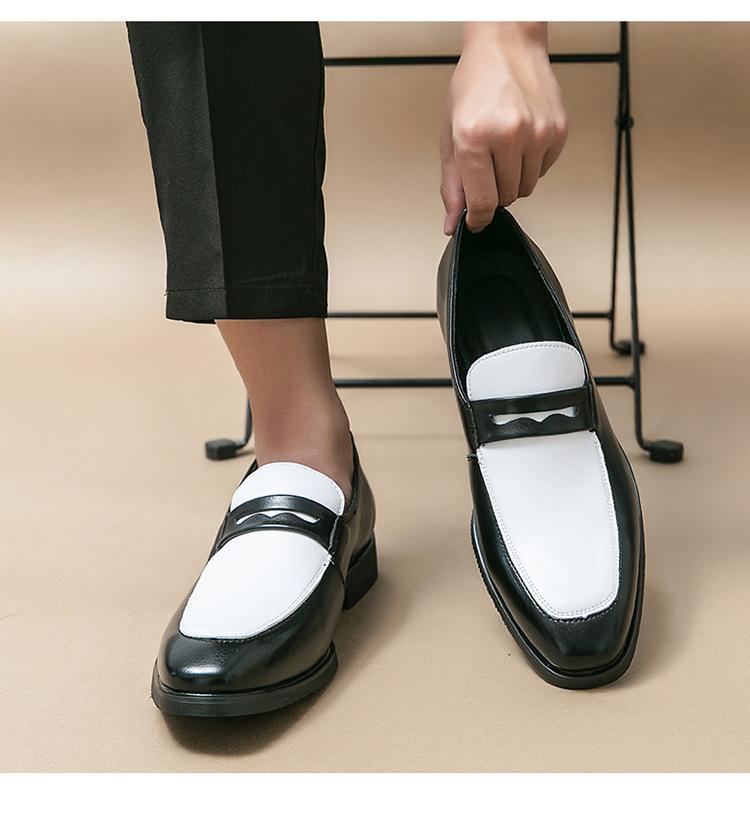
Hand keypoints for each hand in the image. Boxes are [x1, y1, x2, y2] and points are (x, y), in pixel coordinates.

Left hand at [441, 22, 567, 234]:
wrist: (506, 46)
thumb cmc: (475, 85)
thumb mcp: (451, 135)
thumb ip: (452, 185)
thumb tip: (453, 223)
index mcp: (474, 137)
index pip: (483, 202)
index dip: (478, 218)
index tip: (475, 222)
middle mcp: (508, 134)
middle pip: (506, 198)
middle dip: (494, 190)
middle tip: (486, 164)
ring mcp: (537, 132)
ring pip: (526, 188)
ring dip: (513, 178)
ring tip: (502, 149)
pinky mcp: (558, 131)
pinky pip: (543, 170)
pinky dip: (531, 164)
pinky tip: (520, 140)